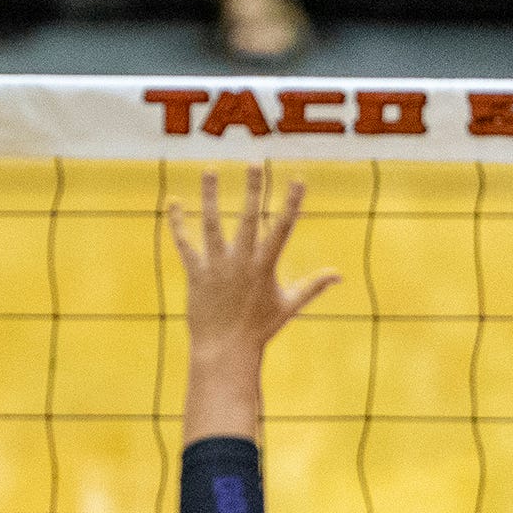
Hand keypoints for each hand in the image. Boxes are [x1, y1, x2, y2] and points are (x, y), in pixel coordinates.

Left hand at [172, 165, 338, 379]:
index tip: (297, 179)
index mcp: (265, 266)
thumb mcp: (288, 306)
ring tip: (211, 169)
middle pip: (248, 218)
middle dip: (252, 189)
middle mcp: (242, 262)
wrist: (226, 350)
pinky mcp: (196, 274)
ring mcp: (217, 267)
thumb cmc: (259, 329)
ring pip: (213, 224)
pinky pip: (185, 244)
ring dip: (211, 196)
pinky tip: (174, 202)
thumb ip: (313, 286)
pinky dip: (178, 223)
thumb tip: (338, 274)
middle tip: (254, 162)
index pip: (282, 228)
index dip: (291, 203)